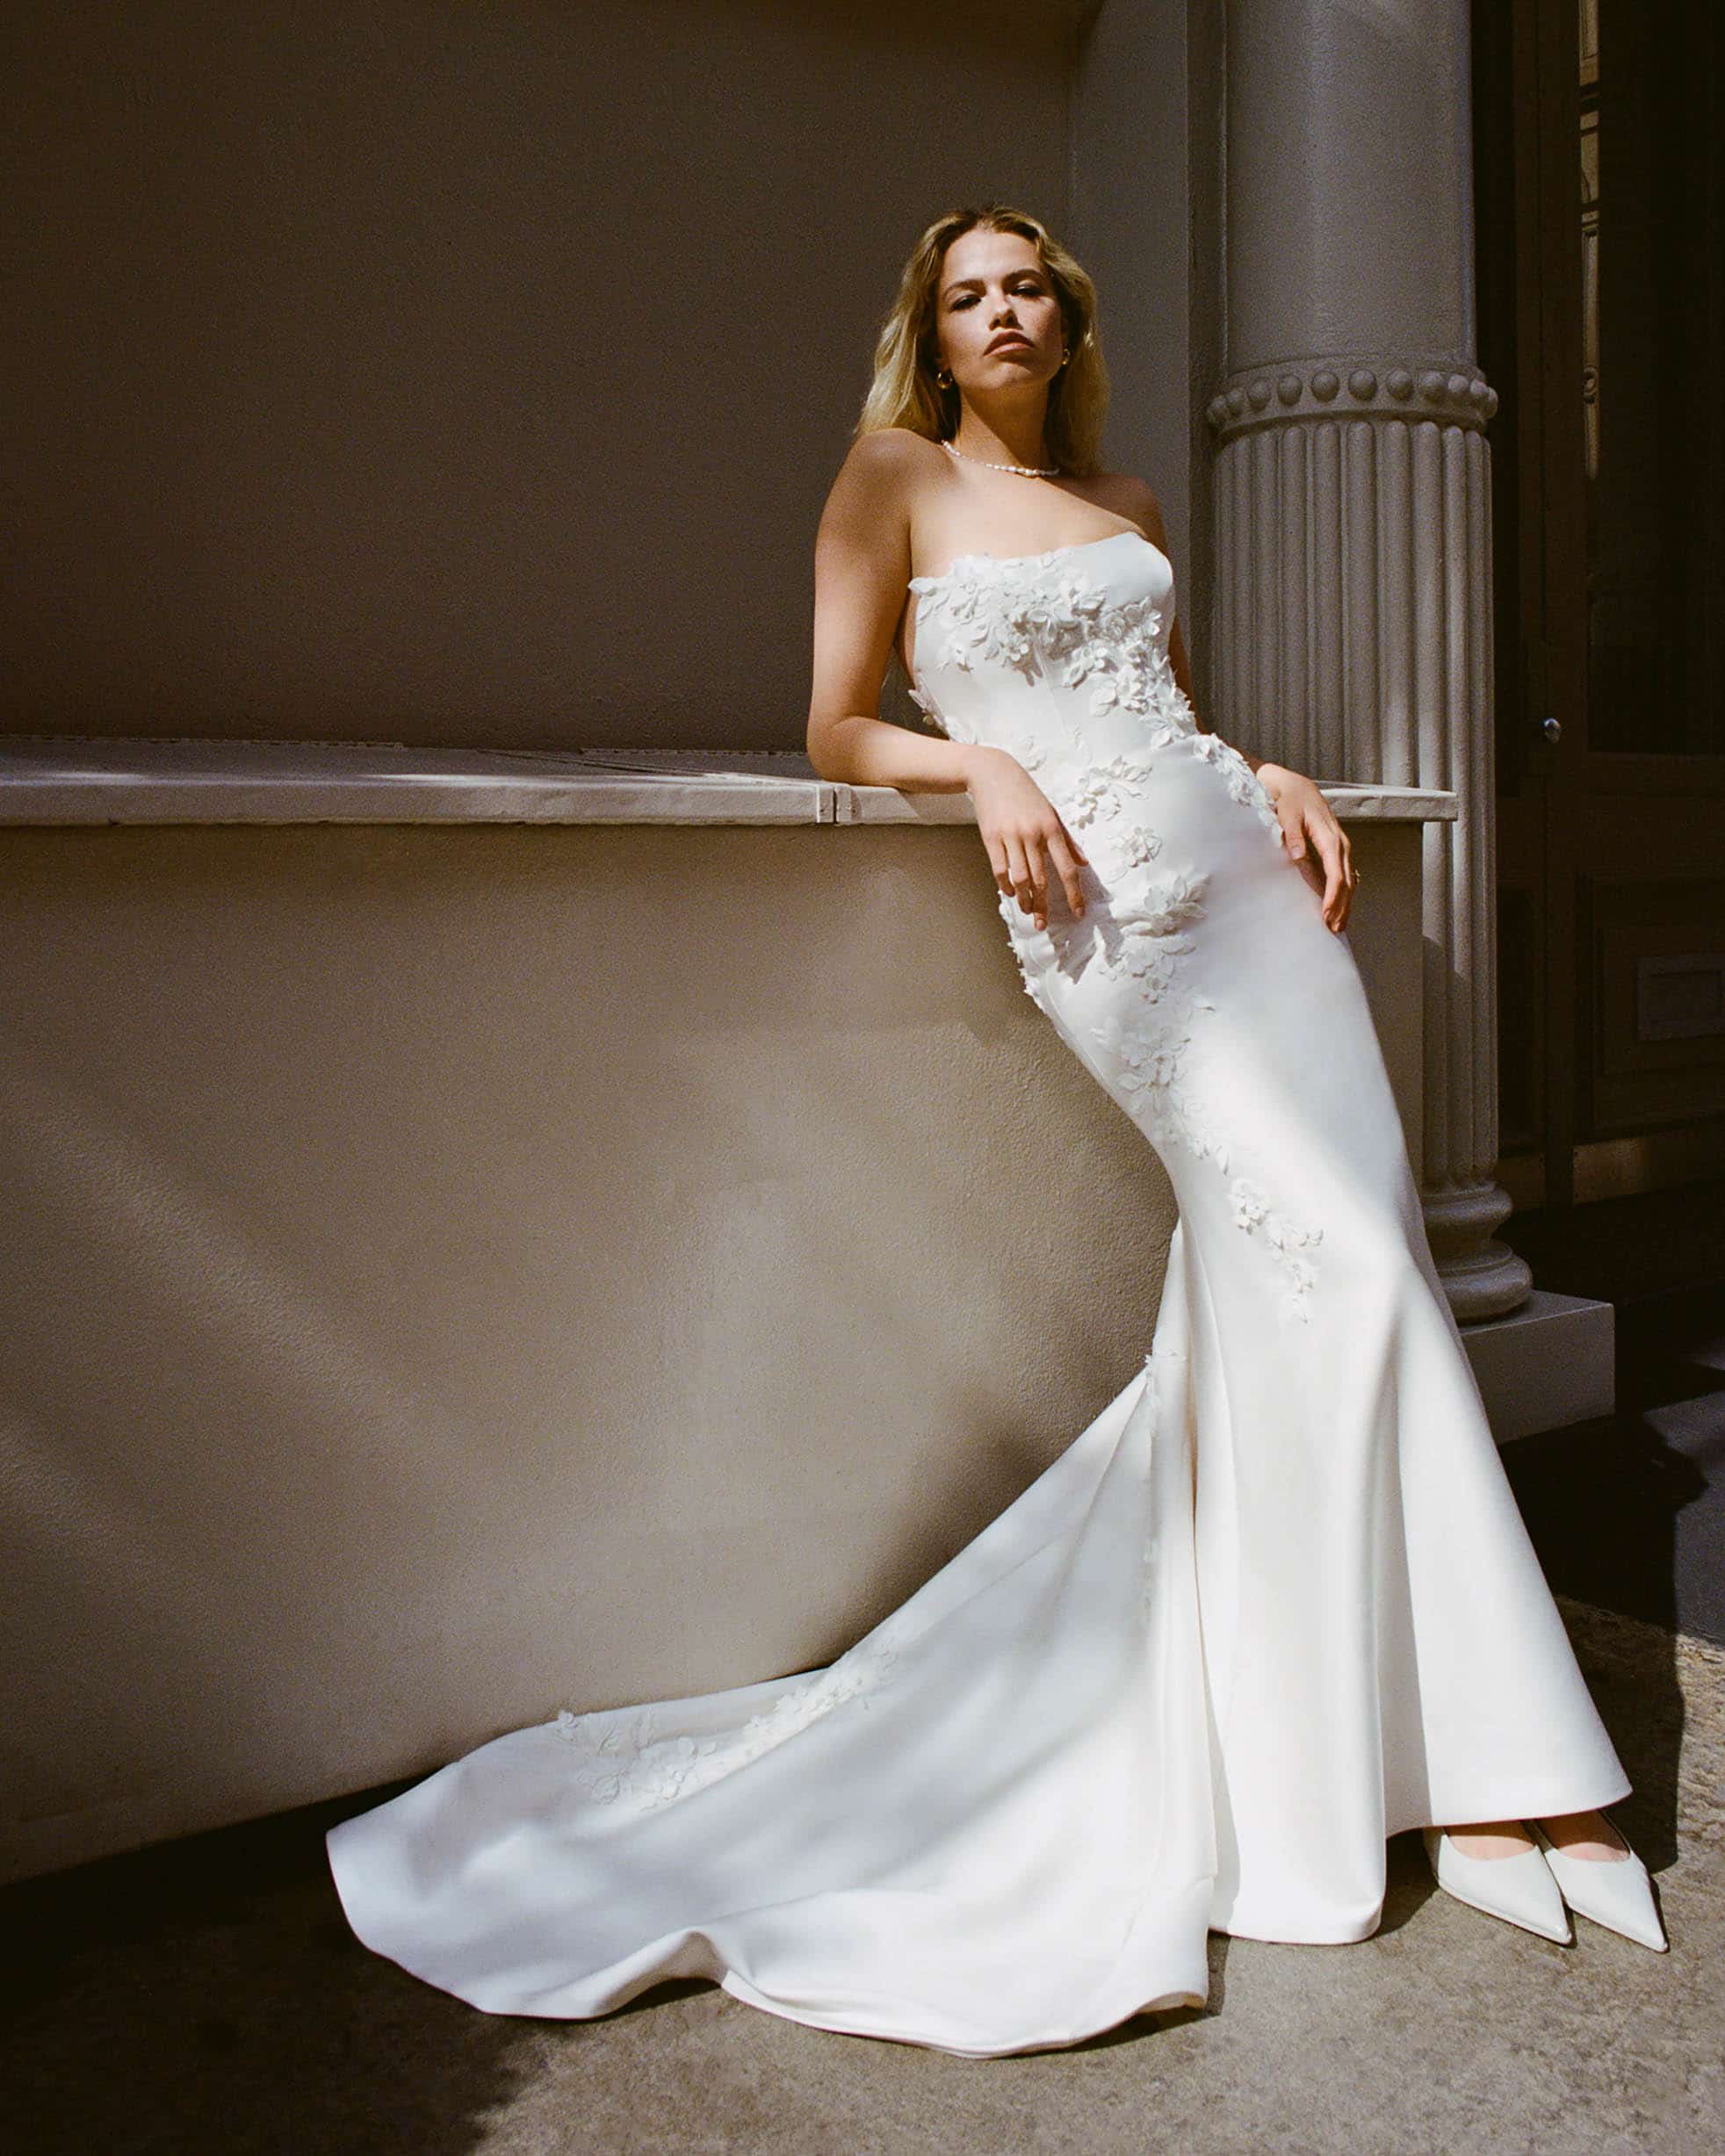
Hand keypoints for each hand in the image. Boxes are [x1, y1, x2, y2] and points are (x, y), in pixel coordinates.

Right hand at [962, 745, 1088, 931]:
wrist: (993, 773)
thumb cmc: (1026, 794)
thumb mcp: (1052, 812)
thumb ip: (1068, 840)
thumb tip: (1083, 864)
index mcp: (1052, 828)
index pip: (1067, 868)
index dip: (1074, 894)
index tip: (1078, 913)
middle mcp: (1032, 834)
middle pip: (1041, 880)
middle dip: (1044, 906)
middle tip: (1044, 924)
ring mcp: (1010, 836)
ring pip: (1019, 879)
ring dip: (1025, 900)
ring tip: (1028, 911)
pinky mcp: (991, 838)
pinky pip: (1000, 870)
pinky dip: (1006, 886)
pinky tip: (1011, 893)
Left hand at [1255, 762, 1357, 931]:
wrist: (1296, 787)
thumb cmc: (1289, 801)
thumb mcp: (1287, 815)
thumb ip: (1293, 836)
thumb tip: (1298, 857)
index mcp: (1329, 838)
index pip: (1336, 874)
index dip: (1332, 896)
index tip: (1326, 914)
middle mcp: (1340, 844)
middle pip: (1347, 881)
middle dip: (1342, 906)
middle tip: (1334, 929)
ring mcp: (1341, 847)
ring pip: (1350, 879)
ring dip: (1346, 902)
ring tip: (1338, 925)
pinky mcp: (1337, 849)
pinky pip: (1346, 874)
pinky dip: (1345, 892)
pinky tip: (1341, 906)